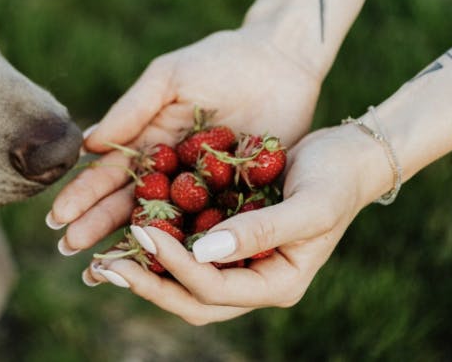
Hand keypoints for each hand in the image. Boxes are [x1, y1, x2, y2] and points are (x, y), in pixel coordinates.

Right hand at [47, 25, 321, 252]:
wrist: (281, 60)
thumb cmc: (220, 60)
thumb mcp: (170, 78)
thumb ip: (132, 109)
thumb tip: (86, 145)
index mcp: (148, 142)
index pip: (109, 174)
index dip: (83, 196)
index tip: (57, 219)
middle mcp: (170, 171)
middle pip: (128, 205)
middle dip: (96, 227)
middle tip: (68, 251)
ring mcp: (203, 189)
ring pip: (164, 225)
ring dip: (135, 247)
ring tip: (104, 271)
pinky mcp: (239, 199)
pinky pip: (212, 227)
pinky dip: (191, 249)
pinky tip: (169, 271)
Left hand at [81, 124, 378, 324]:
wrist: (348, 154)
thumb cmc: (337, 179)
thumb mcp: (309, 206)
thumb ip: (261, 232)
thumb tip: (203, 252)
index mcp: (275, 283)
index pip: (213, 290)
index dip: (174, 268)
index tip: (142, 234)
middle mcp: (252, 279)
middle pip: (190, 297)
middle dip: (146, 284)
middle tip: (103, 266)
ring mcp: (237, 260)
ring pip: (182, 278)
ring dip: (144, 269)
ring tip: (102, 256)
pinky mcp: (224, 235)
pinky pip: (184, 247)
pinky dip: (157, 242)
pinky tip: (126, 226)